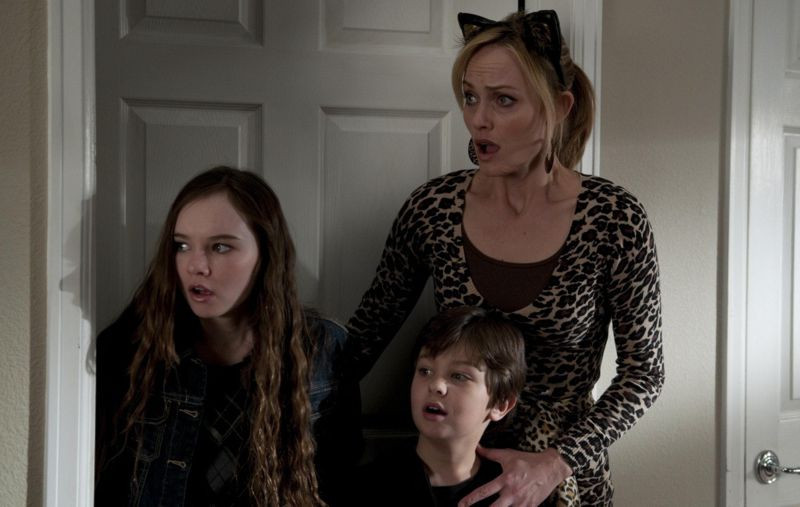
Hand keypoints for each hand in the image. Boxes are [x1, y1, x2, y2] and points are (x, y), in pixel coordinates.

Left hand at [457, 447, 571, 506]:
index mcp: (506, 479)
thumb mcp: (508, 455)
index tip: (461, 505)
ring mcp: (522, 502)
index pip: (484, 492)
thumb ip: (491, 453)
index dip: (471, 499)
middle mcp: (513, 492)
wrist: (551, 467)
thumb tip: (477, 447)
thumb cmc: (528, 460)